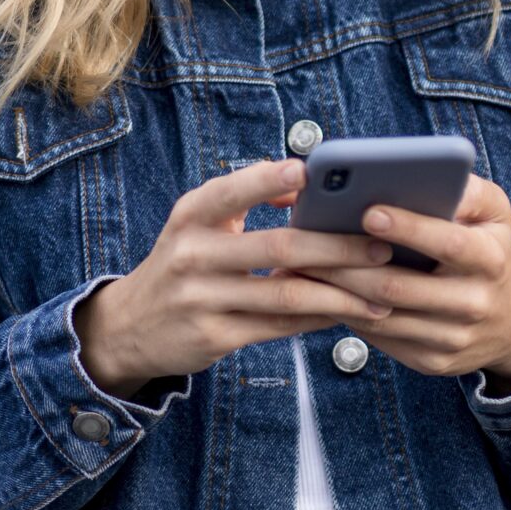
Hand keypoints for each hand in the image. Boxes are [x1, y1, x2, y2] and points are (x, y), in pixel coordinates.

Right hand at [74, 159, 394, 398]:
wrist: (128, 326)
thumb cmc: (182, 263)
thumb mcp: (197, 223)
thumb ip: (244, 199)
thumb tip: (303, 182)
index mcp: (191, 216)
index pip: (232, 191)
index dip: (268, 180)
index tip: (308, 173)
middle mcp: (193, 254)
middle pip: (277, 247)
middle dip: (336, 247)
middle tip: (381, 247)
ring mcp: (202, 299)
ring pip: (285, 293)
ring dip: (340, 293)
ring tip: (381, 291)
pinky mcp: (213, 337)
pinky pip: (278, 326)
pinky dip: (318, 318)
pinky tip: (348, 312)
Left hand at [294, 175, 510, 392]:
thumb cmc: (489, 249)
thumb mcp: (494, 212)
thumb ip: (465, 189)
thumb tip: (418, 173)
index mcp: (490, 259)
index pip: (447, 243)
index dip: (408, 228)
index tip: (368, 211)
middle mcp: (475, 303)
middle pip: (400, 286)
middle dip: (349, 263)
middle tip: (309, 241)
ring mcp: (454, 339)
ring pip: (383, 316)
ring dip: (338, 292)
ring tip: (304, 265)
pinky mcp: (433, 362)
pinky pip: (382, 338)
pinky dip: (349, 314)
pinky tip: (324, 293)